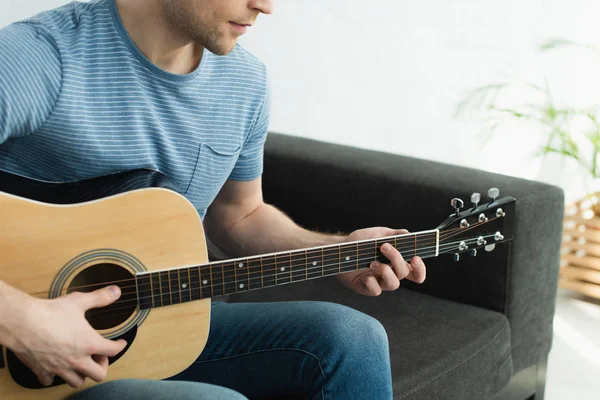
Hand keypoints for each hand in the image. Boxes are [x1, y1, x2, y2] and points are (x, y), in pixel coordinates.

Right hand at [3, 284, 126, 387]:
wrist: (23, 322)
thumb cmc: (51, 312)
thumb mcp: (79, 301)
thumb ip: (100, 297)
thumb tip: (116, 291)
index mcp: (89, 344)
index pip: (113, 350)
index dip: (120, 346)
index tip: (120, 343)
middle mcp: (77, 360)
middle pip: (99, 374)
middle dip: (103, 366)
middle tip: (99, 356)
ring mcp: (59, 368)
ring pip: (76, 382)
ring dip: (82, 374)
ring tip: (81, 363)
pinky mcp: (42, 370)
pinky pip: (50, 381)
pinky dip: (54, 376)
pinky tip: (55, 367)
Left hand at [337, 227, 425, 295]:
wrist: (339, 248)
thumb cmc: (359, 242)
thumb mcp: (378, 233)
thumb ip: (395, 234)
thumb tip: (408, 234)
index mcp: (395, 263)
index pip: (415, 272)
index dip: (420, 269)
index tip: (415, 258)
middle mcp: (390, 274)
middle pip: (404, 273)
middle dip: (396, 259)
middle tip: (384, 247)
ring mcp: (379, 282)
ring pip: (393, 284)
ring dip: (385, 271)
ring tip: (372, 262)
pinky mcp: (366, 288)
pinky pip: (376, 290)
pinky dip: (372, 282)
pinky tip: (365, 274)